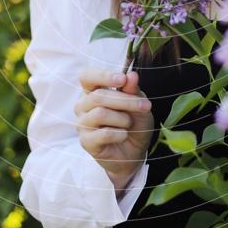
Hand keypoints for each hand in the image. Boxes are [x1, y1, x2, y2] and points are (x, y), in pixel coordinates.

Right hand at [75, 68, 153, 193]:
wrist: (135, 152)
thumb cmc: (134, 123)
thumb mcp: (138, 103)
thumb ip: (133, 90)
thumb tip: (132, 75)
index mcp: (93, 91)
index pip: (87, 77)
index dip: (103, 76)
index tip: (122, 79)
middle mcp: (83, 105)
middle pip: (98, 96)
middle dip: (125, 100)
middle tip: (145, 105)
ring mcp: (83, 124)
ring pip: (100, 114)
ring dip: (123, 119)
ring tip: (130, 124)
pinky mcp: (86, 142)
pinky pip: (103, 134)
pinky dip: (119, 134)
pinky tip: (124, 135)